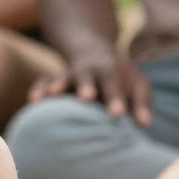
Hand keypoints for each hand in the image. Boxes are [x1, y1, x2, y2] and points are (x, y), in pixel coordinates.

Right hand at [29, 50, 152, 125]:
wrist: (93, 53)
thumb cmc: (120, 78)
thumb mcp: (136, 85)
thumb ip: (141, 104)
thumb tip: (145, 125)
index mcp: (110, 73)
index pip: (115, 85)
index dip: (116, 99)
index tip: (119, 114)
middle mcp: (88, 72)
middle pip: (87, 78)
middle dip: (86, 87)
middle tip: (88, 97)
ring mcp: (69, 76)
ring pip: (61, 78)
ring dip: (56, 85)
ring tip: (50, 95)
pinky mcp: (54, 81)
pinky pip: (43, 82)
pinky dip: (39, 89)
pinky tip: (34, 101)